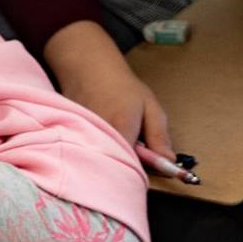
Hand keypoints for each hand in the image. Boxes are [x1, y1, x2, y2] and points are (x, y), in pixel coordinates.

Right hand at [52, 32, 174, 165]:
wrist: (88, 70)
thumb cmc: (123, 87)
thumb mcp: (150, 107)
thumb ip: (159, 136)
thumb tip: (169, 161)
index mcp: (122, 129)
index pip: (135, 166)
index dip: (146, 170)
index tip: (154, 166)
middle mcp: (99, 138)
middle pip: (118, 168)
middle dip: (130, 166)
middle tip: (137, 149)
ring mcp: (83, 141)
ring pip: (105, 163)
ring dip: (116, 159)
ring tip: (120, 139)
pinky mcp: (73, 142)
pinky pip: (92, 157)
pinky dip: (102, 153)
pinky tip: (105, 140)